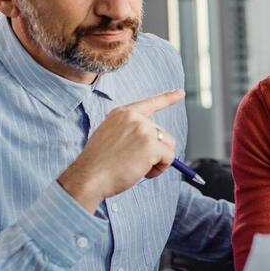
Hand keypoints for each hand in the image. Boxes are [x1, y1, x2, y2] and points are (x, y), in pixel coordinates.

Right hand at [58, 89, 184, 212]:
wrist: (88, 177)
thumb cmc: (97, 164)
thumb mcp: (110, 137)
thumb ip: (129, 133)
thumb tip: (155, 144)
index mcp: (121, 114)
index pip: (149, 103)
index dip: (167, 98)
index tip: (180, 93)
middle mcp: (133, 118)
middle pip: (162, 133)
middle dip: (155, 151)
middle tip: (135, 163)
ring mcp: (143, 130)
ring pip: (169, 146)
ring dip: (159, 160)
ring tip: (138, 168)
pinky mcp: (151, 145)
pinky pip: (170, 158)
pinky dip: (161, 169)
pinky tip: (143, 172)